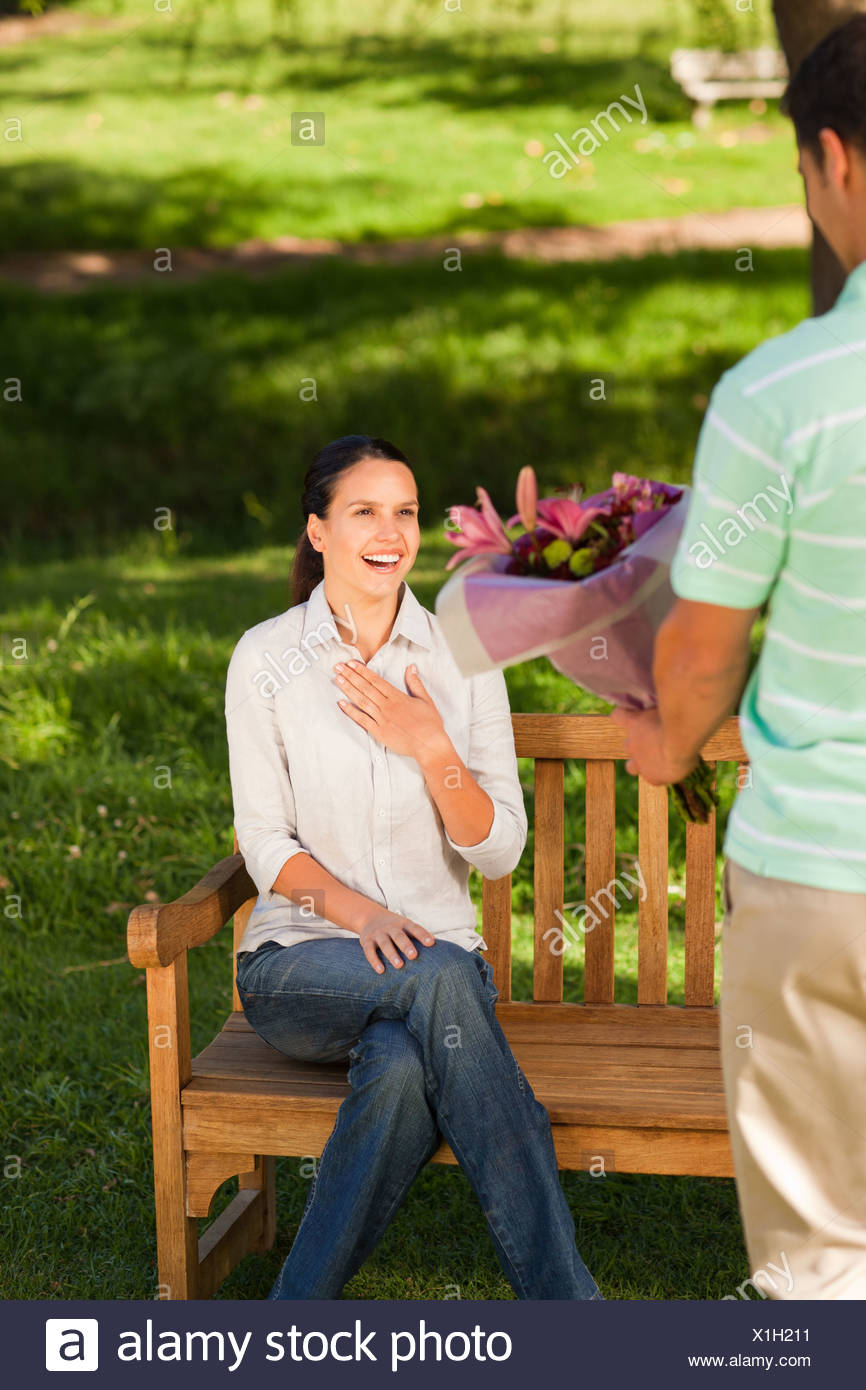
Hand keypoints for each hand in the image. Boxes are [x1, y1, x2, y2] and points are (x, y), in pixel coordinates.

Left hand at [334, 660, 449, 764]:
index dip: (362, 671)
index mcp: (398, 697)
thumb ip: (415, 683)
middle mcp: (387, 706)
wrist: (430, 745)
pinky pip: (362, 720)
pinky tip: (342, 704)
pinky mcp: (379, 732)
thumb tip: (411, 668)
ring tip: (338, 679)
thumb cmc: (430, 725)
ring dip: (348, 689)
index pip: (376, 680)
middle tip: (338, 667)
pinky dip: (351, 712)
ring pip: (362, 701)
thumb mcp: (426, 700)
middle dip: (351, 676)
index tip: (352, 664)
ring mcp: (382, 719)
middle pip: (366, 688)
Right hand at [356, 908, 436, 973]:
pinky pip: (369, 951)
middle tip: (414, 955)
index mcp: (403, 924)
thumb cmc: (395, 927)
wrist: (369, 916)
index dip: (423, 935)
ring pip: (385, 943)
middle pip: (399, 936)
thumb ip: (420, 936)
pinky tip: (381, 970)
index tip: (432, 943)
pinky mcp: (366, 941)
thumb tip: (443, 948)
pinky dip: (374, 960)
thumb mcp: (406, 926)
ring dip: (392, 954)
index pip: (415, 928)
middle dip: (406, 945)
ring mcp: (378, 934)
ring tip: (400, 965)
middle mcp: (390, 927)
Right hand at [609, 706, 695, 784]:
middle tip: (657, 747)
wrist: (679, 741)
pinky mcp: (632, 724)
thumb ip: (680, 760)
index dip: (654, 769)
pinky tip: (625, 713)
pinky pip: (619, 718)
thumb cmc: (688, 753)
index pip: (648, 775)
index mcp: (652, 776)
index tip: (666, 760)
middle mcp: (638, 763)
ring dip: (635, 740)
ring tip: (647, 730)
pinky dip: (620, 716)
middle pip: (632, 765)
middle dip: (642, 760)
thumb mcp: (688, 762)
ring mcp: (633, 743)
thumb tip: (687, 753)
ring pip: (626, 745)